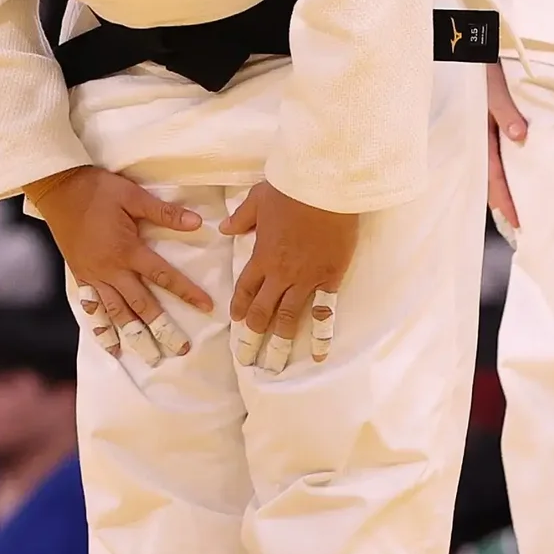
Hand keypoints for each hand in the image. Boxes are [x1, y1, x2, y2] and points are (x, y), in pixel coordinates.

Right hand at [26, 164, 207, 364]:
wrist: (57, 189)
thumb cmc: (97, 189)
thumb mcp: (133, 195)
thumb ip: (164, 212)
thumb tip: (197, 222)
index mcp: (127, 251)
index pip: (164, 276)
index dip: (187, 293)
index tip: (206, 307)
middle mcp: (111, 270)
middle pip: (141, 305)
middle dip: (162, 329)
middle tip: (180, 349)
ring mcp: (94, 276)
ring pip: (117, 313)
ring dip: (134, 336)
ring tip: (148, 356)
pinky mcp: (80, 276)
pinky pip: (93, 308)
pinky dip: (102, 328)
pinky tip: (111, 344)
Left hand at [222, 181, 359, 370]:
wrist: (327, 187)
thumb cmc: (292, 189)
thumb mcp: (257, 199)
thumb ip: (241, 218)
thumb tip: (224, 228)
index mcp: (262, 256)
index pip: (245, 288)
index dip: (240, 307)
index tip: (237, 321)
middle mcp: (280, 275)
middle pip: (262, 311)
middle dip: (253, 337)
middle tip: (247, 358)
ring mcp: (306, 280)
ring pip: (289, 319)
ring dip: (279, 344)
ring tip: (273, 366)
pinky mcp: (329, 280)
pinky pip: (324, 313)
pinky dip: (321, 337)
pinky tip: (318, 356)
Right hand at [484, 64, 525, 232]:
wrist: (451, 35)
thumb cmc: (471, 58)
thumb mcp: (489, 82)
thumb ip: (503, 108)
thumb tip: (520, 138)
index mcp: (477, 130)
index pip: (493, 175)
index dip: (504, 199)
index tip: (516, 223)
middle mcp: (475, 132)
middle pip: (490, 174)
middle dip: (503, 198)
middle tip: (519, 224)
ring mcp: (475, 125)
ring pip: (490, 161)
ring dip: (502, 182)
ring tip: (516, 201)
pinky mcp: (479, 113)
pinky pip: (490, 144)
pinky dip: (500, 160)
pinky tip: (510, 164)